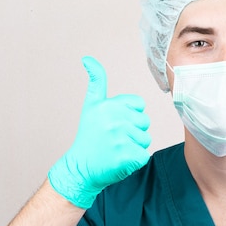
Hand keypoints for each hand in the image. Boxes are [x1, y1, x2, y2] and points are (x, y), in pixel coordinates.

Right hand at [48, 56, 151, 208]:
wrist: (80, 167)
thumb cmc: (89, 136)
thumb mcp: (91, 105)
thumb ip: (96, 81)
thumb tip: (87, 58)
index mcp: (108, 105)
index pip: (139, 105)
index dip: (130, 115)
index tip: (113, 123)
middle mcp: (113, 119)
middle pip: (144, 122)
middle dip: (134, 131)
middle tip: (114, 139)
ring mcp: (120, 138)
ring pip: (145, 139)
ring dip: (134, 146)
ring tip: (115, 149)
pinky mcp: (126, 156)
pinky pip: (144, 155)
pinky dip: (134, 160)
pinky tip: (119, 160)